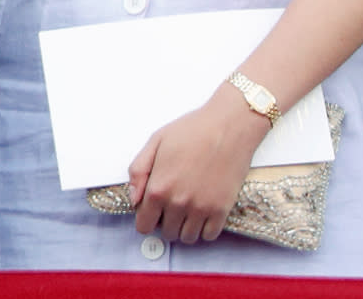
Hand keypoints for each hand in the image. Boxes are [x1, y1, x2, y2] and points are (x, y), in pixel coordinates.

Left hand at [128, 85, 267, 243]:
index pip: (144, 226)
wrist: (229, 125)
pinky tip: (204, 210)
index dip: (147, 217)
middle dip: (167, 220)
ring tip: (190, 206)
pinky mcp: (221, 210)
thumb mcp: (156, 140)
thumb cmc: (193, 129)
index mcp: (158, 188)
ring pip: (187, 238)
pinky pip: (209, 236)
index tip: (155, 208)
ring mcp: (200, 209)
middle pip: (166, 233)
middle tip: (175, 201)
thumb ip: (138, 171)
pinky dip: (205, 228)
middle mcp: (178, 203)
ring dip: (186, 226)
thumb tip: (134, 200)